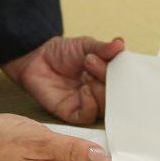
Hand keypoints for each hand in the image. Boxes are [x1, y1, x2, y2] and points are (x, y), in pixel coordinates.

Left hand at [2, 35, 125, 126]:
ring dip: (100, 91)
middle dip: (108, 79)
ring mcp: (87, 104)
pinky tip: (85, 89)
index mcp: (106, 77)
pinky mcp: (72, 113)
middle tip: (92, 61)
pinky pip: (88, 116)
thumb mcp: (85, 45)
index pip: (123, 82)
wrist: (36, 57)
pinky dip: (90, 104)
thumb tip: (120, 43)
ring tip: (87, 72)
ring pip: (105, 108)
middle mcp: (99, 92)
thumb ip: (103, 48)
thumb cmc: (61, 52)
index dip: (122, 73)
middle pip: (116, 96)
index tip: (113, 58)